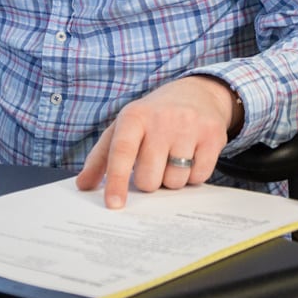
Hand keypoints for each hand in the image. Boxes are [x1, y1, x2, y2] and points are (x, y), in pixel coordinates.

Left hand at [75, 75, 239, 209]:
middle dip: (149, 181)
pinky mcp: (213, 136)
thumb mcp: (124, 127)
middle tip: (153, 164)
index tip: (114, 204)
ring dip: (172, 178)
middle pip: (149, 178)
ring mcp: (189, 126)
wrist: (197, 92)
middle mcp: (162, 119)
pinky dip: (193, 176)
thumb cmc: (154, 116)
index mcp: (134, 117)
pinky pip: (199, 177)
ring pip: (175, 181)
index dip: (116, 181)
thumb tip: (84, 185)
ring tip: (173, 157)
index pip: (121, 152)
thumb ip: (102, 157)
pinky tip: (191, 157)